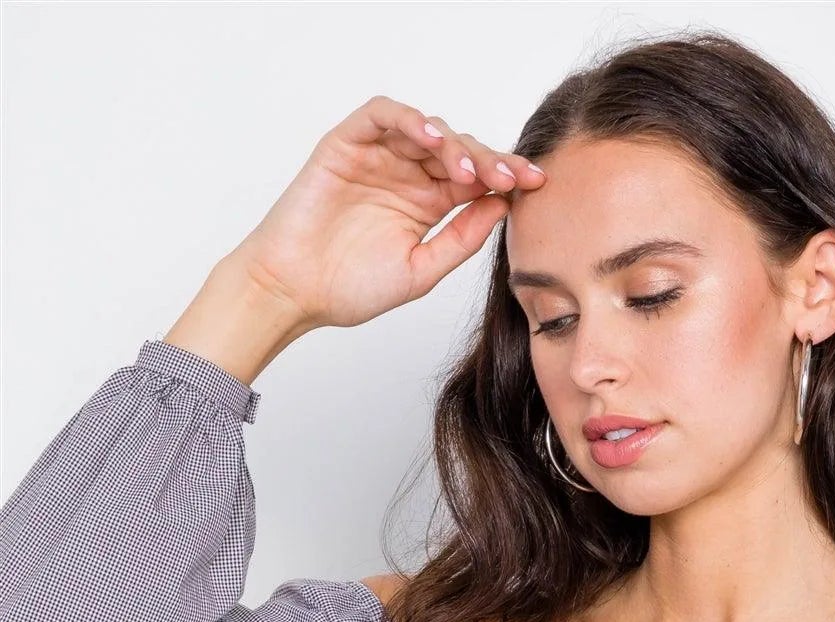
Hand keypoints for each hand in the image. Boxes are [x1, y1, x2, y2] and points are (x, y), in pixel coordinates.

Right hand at [227, 94, 544, 330]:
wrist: (294, 291)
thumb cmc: (349, 289)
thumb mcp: (421, 271)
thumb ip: (460, 239)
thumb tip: (502, 207)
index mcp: (428, 205)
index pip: (477, 180)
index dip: (508, 176)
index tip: (537, 184)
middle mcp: (407, 175)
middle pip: (459, 150)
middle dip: (490, 160)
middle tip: (509, 177)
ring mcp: (379, 157)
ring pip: (426, 129)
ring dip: (454, 143)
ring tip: (468, 170)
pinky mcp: (348, 143)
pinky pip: (383, 115)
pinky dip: (409, 119)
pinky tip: (430, 137)